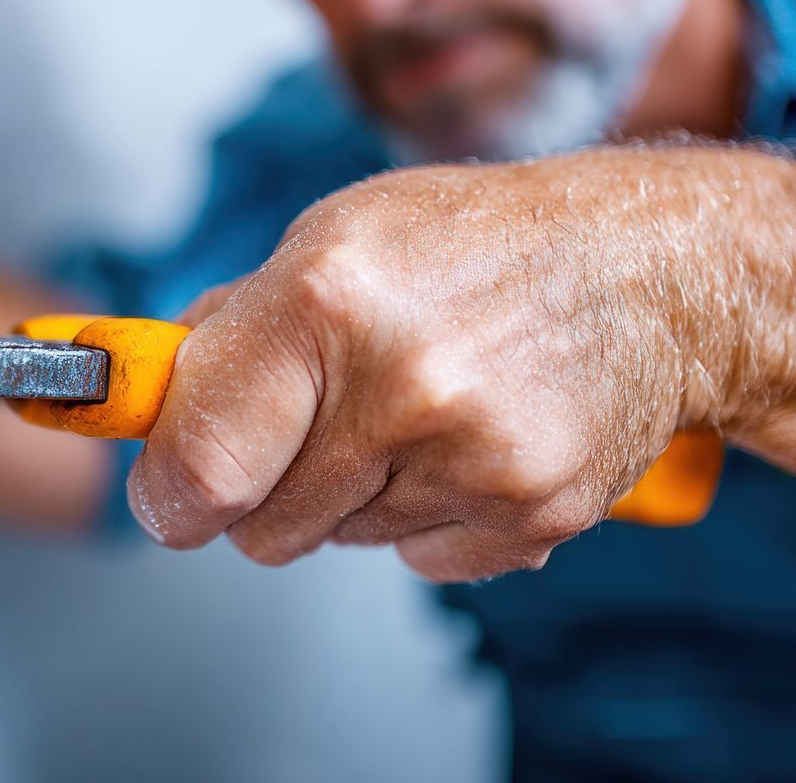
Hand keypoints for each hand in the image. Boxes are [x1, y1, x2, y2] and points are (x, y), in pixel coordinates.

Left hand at [128, 146, 733, 582]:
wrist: (649, 271)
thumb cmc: (477, 245)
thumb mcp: (334, 236)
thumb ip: (231, 326)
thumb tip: (146, 398)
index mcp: (326, 297)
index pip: (198, 461)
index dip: (169, 491)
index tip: (170, 493)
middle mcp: (401, 381)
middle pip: (259, 525)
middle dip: (266, 488)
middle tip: (316, 424)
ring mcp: (472, 456)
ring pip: (337, 541)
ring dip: (353, 495)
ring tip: (415, 408)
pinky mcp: (529, 512)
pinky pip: (418, 560)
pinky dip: (430, 518)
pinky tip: (468, 444)